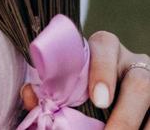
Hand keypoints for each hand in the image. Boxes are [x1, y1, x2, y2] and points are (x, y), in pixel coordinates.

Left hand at [20, 30, 149, 127]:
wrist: (111, 90)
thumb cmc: (83, 86)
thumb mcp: (71, 83)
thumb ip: (51, 88)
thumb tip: (29, 94)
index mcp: (106, 48)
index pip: (105, 46)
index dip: (103, 71)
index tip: (98, 100)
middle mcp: (133, 63)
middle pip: (139, 83)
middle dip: (125, 115)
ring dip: (135, 127)